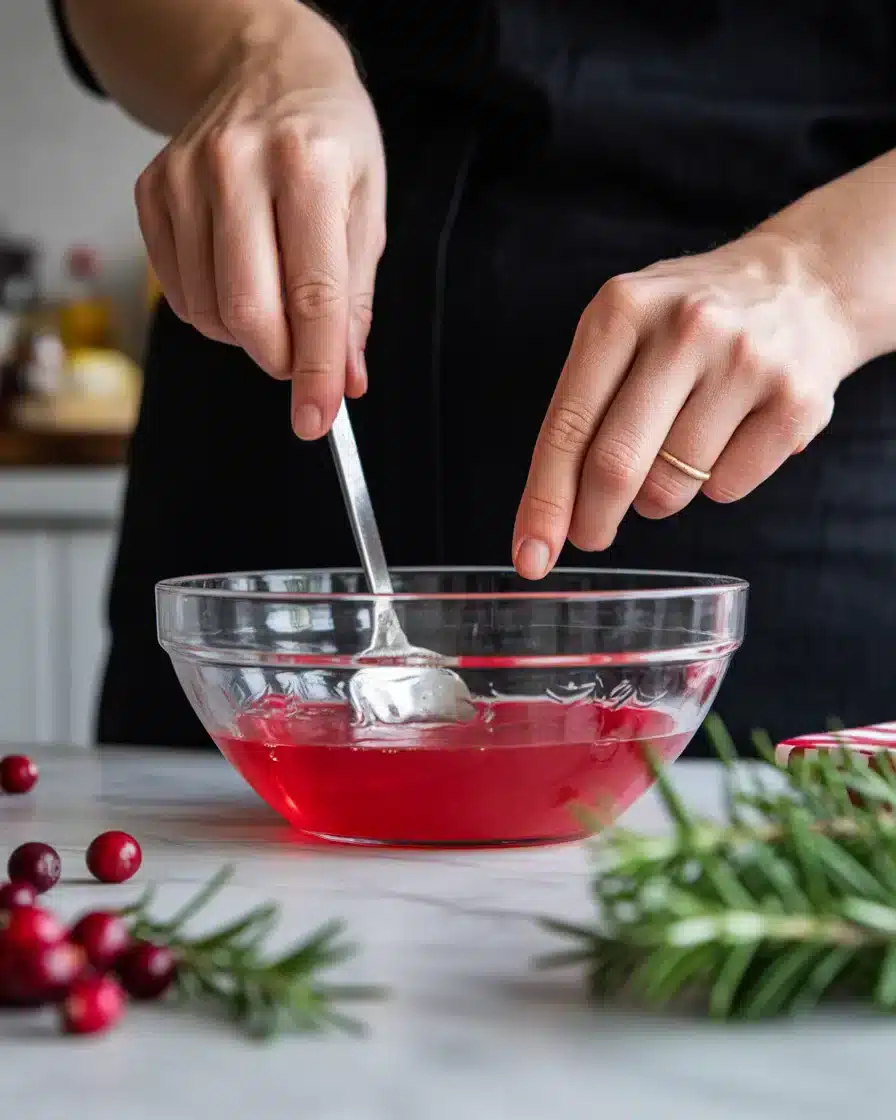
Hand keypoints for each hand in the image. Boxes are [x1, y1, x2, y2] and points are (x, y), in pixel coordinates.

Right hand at [134, 9, 385, 438]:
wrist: (266, 70)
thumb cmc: (329, 141)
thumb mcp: (366, 209)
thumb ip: (354, 300)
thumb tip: (345, 378)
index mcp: (307, 166)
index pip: (314, 296)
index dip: (316, 370)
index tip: (317, 420)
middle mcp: (237, 166)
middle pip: (249, 312)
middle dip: (281, 359)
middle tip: (301, 360)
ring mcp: (184, 178)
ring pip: (210, 312)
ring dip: (248, 335)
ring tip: (275, 299)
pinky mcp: (152, 193)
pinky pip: (179, 294)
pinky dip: (214, 313)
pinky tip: (238, 280)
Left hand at [513, 232, 858, 578]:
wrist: (804, 283)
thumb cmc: (689, 322)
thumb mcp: (624, 330)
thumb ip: (584, 410)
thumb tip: (550, 520)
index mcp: (622, 310)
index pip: (568, 427)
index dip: (545, 502)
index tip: (530, 557)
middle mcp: (684, 329)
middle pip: (616, 466)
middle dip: (593, 521)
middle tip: (590, 537)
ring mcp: (745, 363)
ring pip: (672, 487)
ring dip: (658, 497)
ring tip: (674, 454)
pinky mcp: (796, 401)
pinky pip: (728, 488)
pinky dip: (716, 485)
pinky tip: (728, 440)